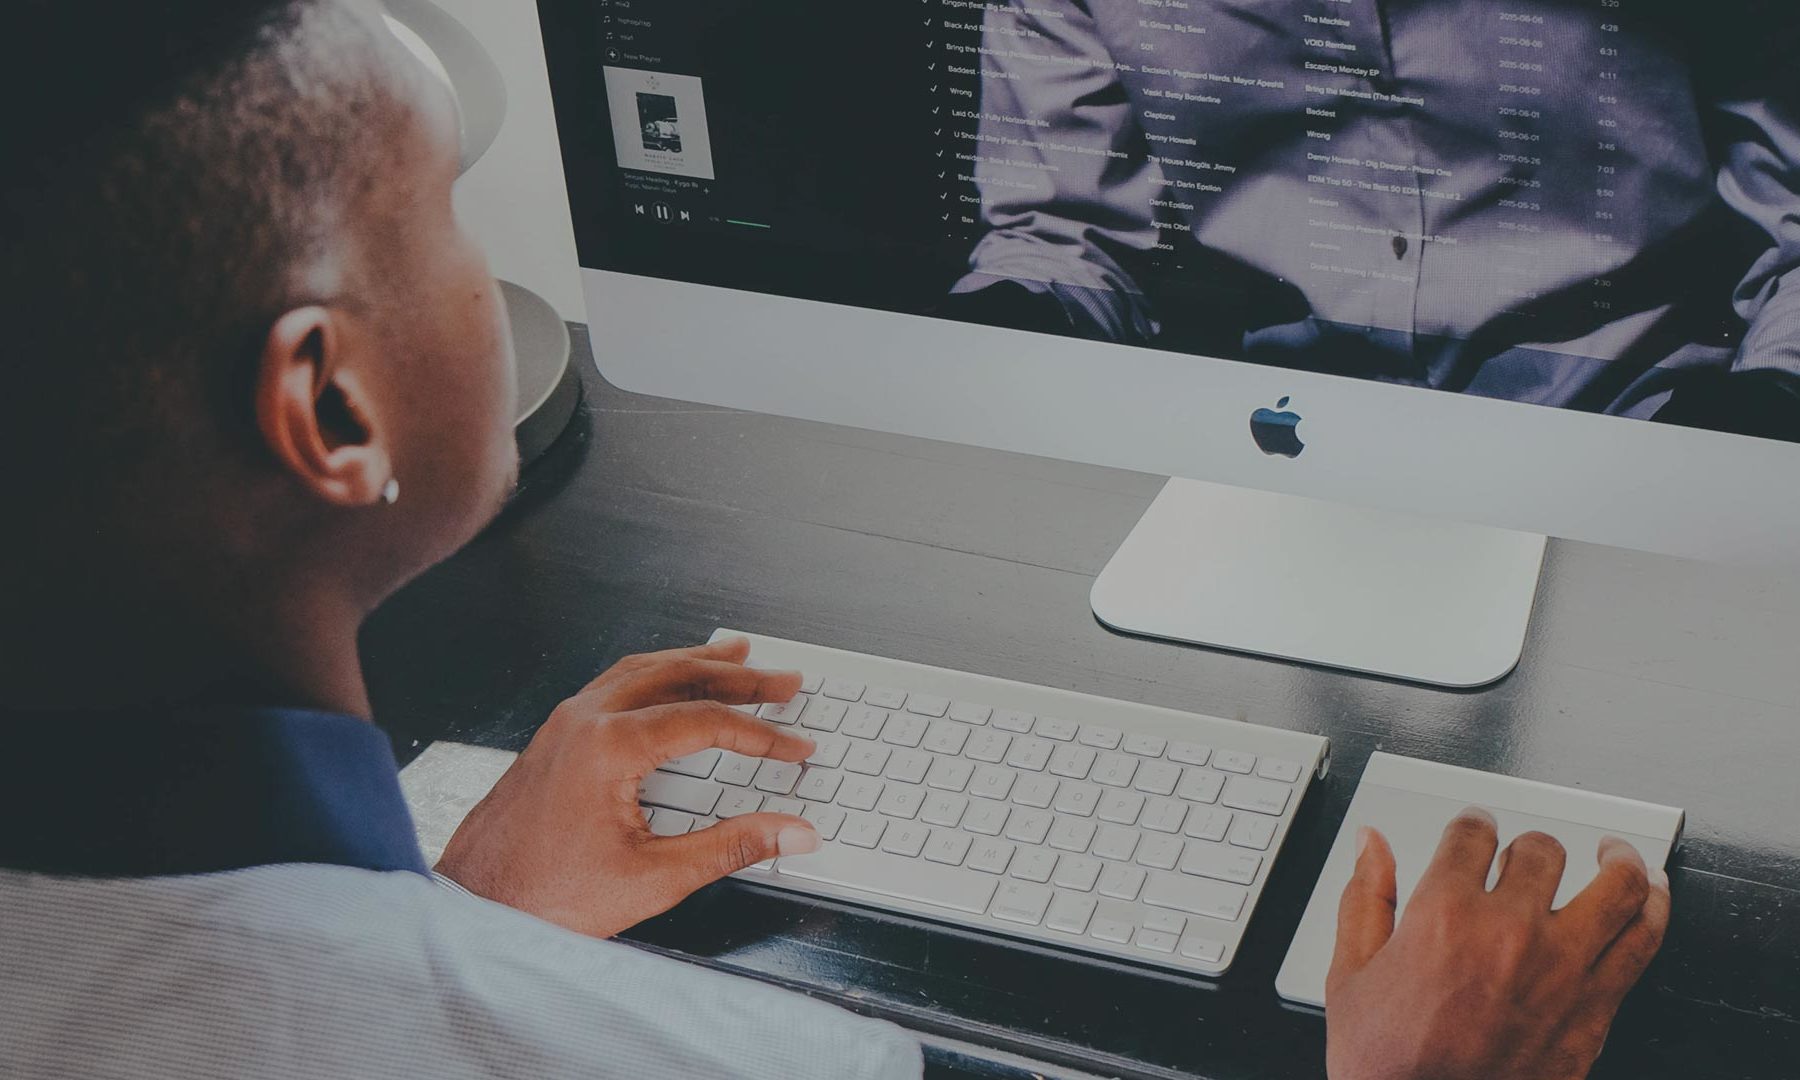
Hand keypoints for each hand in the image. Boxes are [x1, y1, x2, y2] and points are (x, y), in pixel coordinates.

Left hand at [434, 637, 820, 937]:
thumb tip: (792, 833)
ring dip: (695, 663)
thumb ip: (732, 847)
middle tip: (785, 679)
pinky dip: (655, 674)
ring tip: (736, 655)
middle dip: (739, 677)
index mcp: (608, 747)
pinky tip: (669, 679)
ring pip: (643, 670)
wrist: (475, 907)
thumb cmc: (546, 896)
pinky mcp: (555, 734)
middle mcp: (584, 719)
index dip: (761, 733)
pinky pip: (615, 683)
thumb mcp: (656, 878)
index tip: (795, 748)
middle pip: (678, 677)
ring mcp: (565, 722)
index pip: (705, 721)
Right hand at [1325, 808, 1671, 1079]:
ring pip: (1616, 886)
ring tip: (1616, 852)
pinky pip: (1643, 942)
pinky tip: (1650, 898)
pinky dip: (1655, 908)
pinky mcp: (1596, 1009)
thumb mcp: (1350, 976)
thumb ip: (1364, 899)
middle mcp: (1510, 933)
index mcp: (1443, 915)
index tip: (1475, 828)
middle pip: (1542, 851)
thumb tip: (1369, 846)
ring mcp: (1562, 970)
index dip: (1472, 823)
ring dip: (1619, 859)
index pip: (1471, 835)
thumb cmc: (1389, 1067)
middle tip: (1528, 855)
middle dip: (1530, 845)